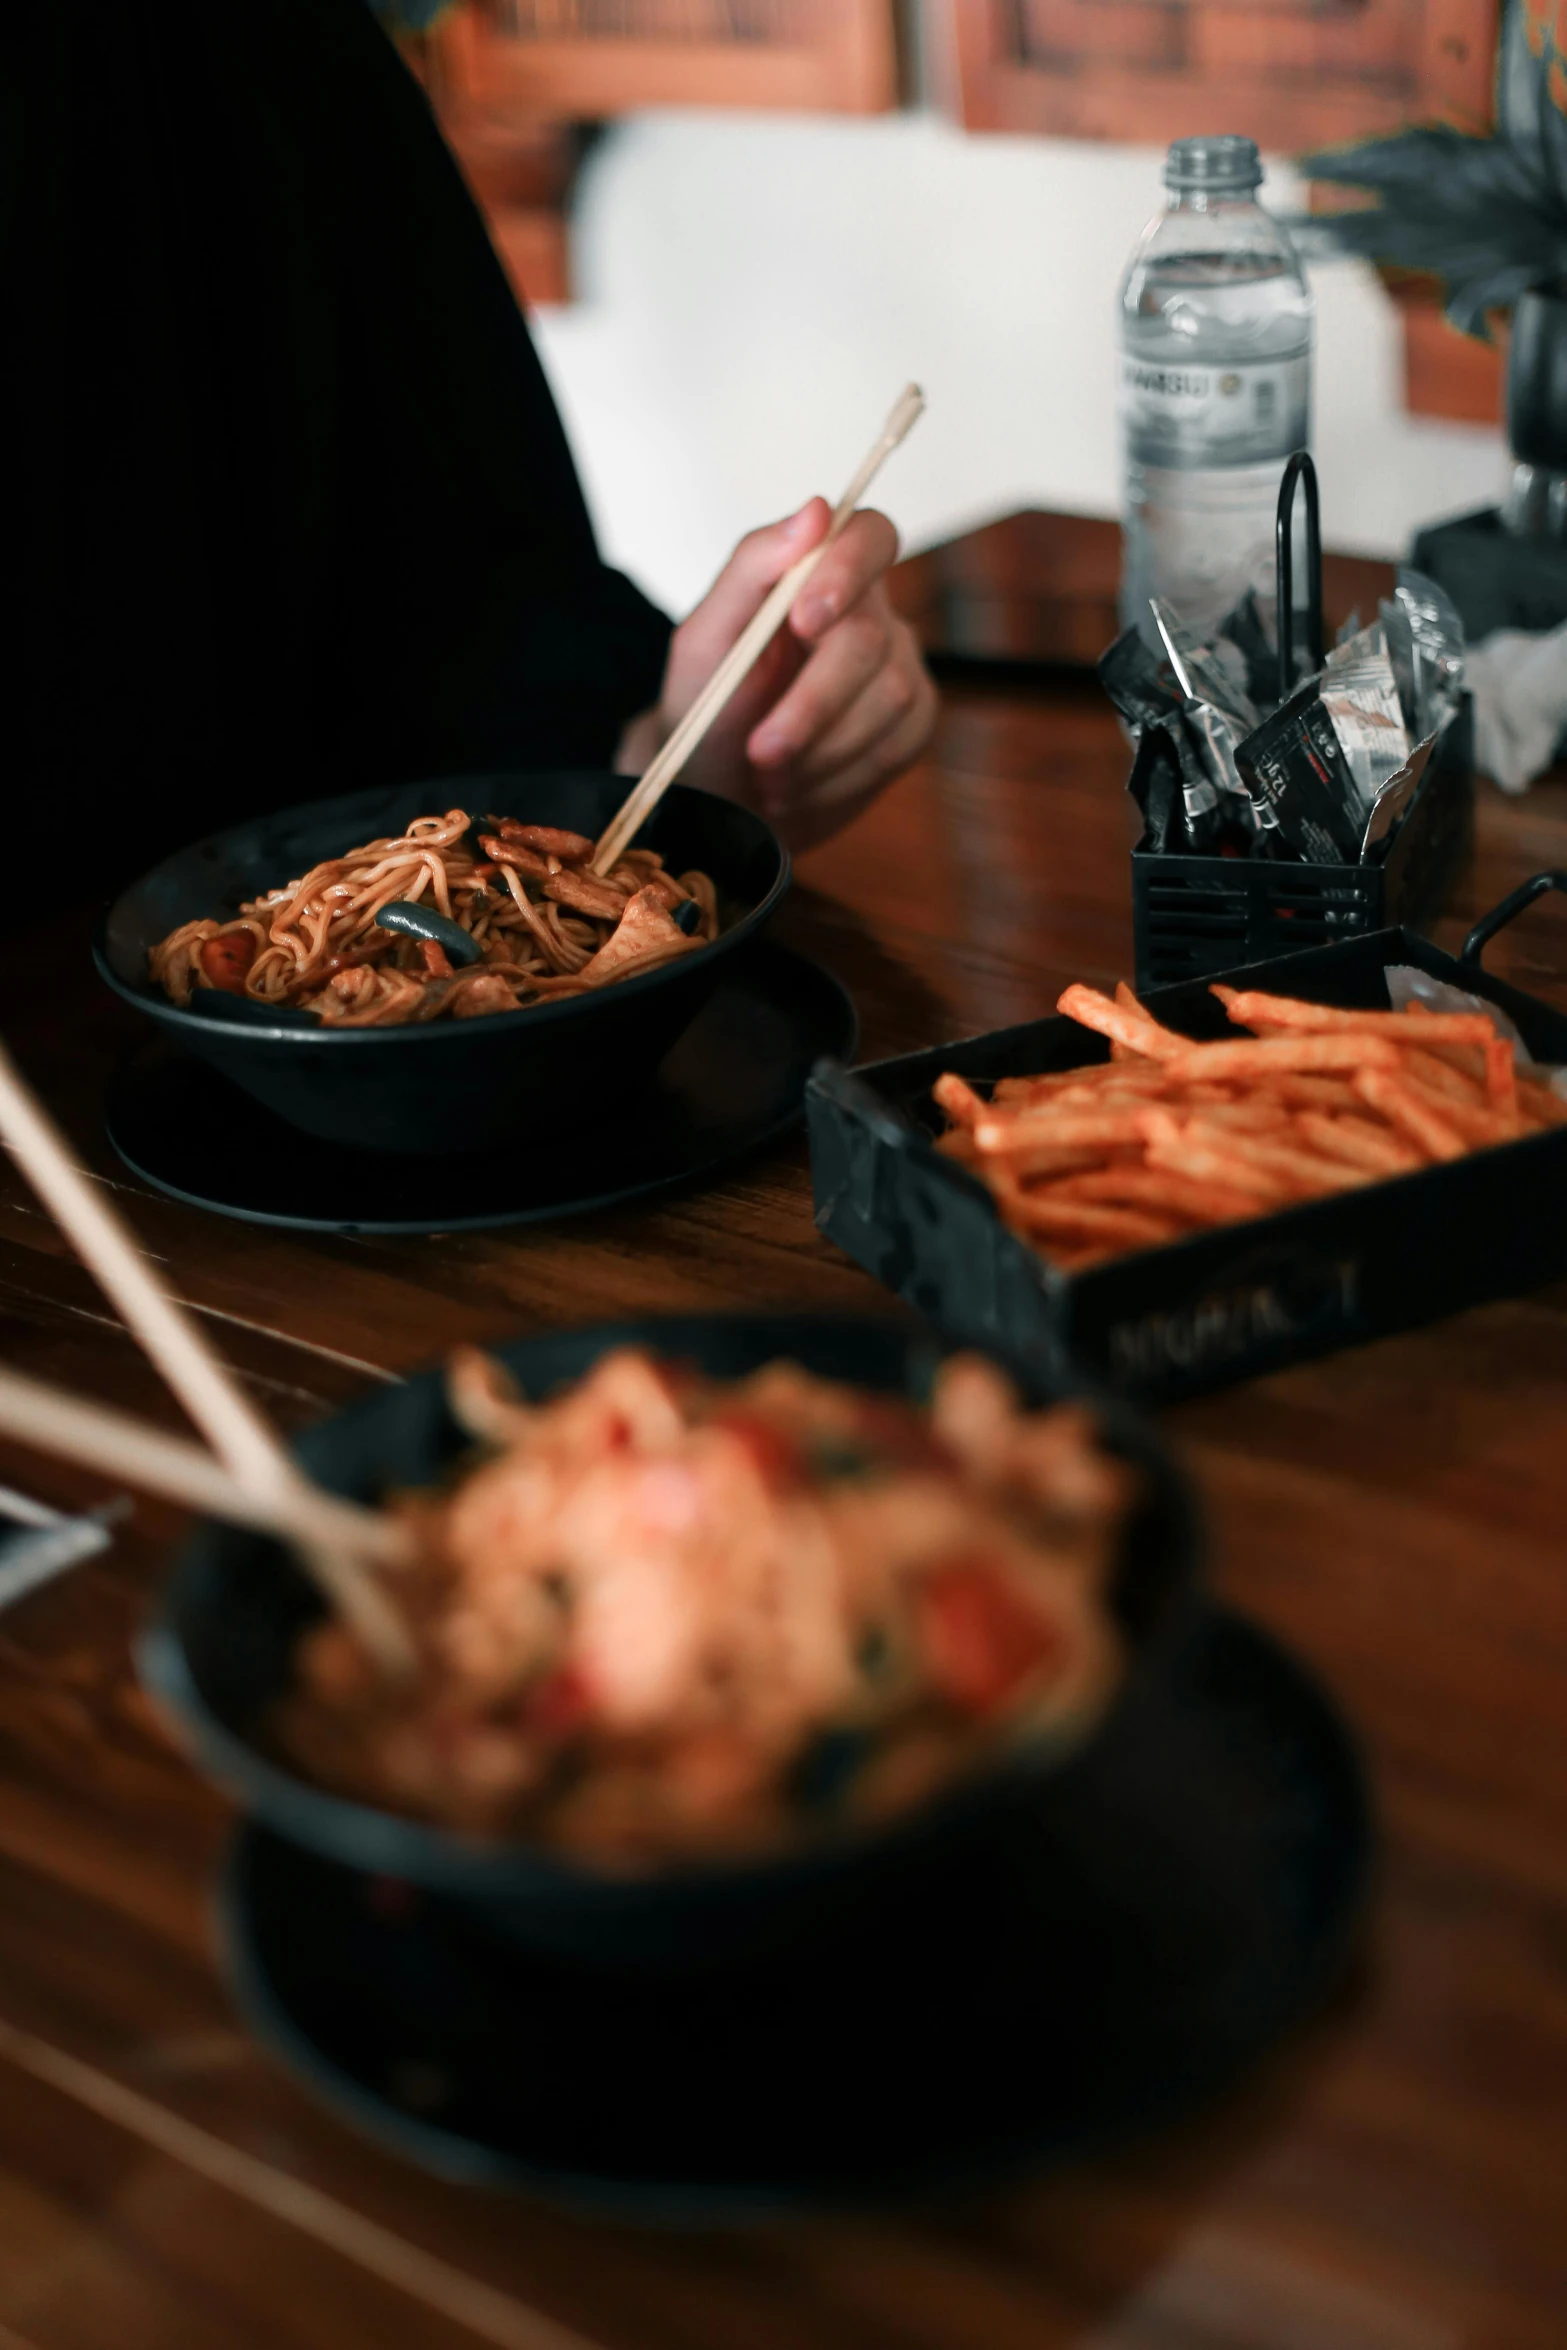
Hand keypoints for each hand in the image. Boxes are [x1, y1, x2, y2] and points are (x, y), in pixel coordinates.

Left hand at [615, 497, 936, 852]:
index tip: (803, 620)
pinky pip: (897, 746)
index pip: (868, 536)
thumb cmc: (707, 706)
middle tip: (761, 750)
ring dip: (819, 750)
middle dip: (811, 704)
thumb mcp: (705, 639)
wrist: (718, 789)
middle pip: (868, 639)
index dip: (847, 571)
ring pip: (890, 698)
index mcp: (818, 576)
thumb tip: (815, 510)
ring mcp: (899, 669)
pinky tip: (801, 786)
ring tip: (770, 774)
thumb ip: (752, 568)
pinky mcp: (912, 725)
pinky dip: (839, 777)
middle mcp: (870, 613)